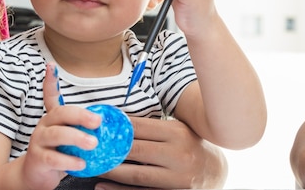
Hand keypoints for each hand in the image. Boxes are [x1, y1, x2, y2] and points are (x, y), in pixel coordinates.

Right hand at [20, 63, 101, 189]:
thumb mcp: (69, 140)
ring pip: (56, 134)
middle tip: (96, 122)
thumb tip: (110, 126)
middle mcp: (44, 126)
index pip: (50, 96)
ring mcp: (38, 141)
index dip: (50, 81)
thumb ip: (84, 132)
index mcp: (53, 119)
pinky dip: (68, 161)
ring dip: (76, 137)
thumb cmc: (57, 154)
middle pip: (60, 114)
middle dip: (79, 115)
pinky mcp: (37, 159)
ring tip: (92, 144)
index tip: (51, 66)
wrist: (34, 176)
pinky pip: (52, 158)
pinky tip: (80, 164)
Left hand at [94, 117, 226, 188]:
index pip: (139, 127)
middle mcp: (179, 154)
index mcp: (177, 133)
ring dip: (110, 171)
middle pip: (135, 151)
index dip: (116, 126)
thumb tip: (116, 122)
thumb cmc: (189, 145)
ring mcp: (177, 178)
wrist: (216, 172)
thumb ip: (152, 127)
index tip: (97, 125)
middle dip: (109, 149)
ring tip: (92, 167)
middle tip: (88, 147)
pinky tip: (102, 186)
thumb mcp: (177, 130)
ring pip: (136, 174)